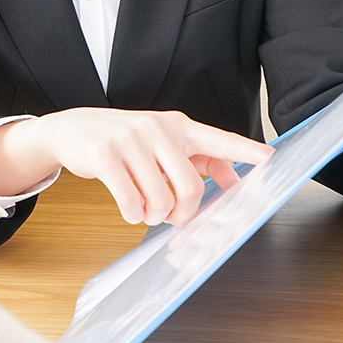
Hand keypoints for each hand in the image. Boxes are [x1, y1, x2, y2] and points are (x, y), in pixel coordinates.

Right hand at [0, 108, 273, 226]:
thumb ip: (196, 157)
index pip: (217, 138)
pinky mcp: (105, 155)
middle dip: (184, 212)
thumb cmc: (124, 138)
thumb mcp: (161, 141)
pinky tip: (128, 208)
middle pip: (190, 186)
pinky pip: (130, 201)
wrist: (72, 128)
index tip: (270, 158)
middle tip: (173, 217)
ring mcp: (129, 140)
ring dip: (154, 216)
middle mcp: (156, 128)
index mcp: (177, 125)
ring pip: (160, 199)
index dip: (244, 150)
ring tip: (145, 210)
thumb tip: (232, 179)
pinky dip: (132, 214)